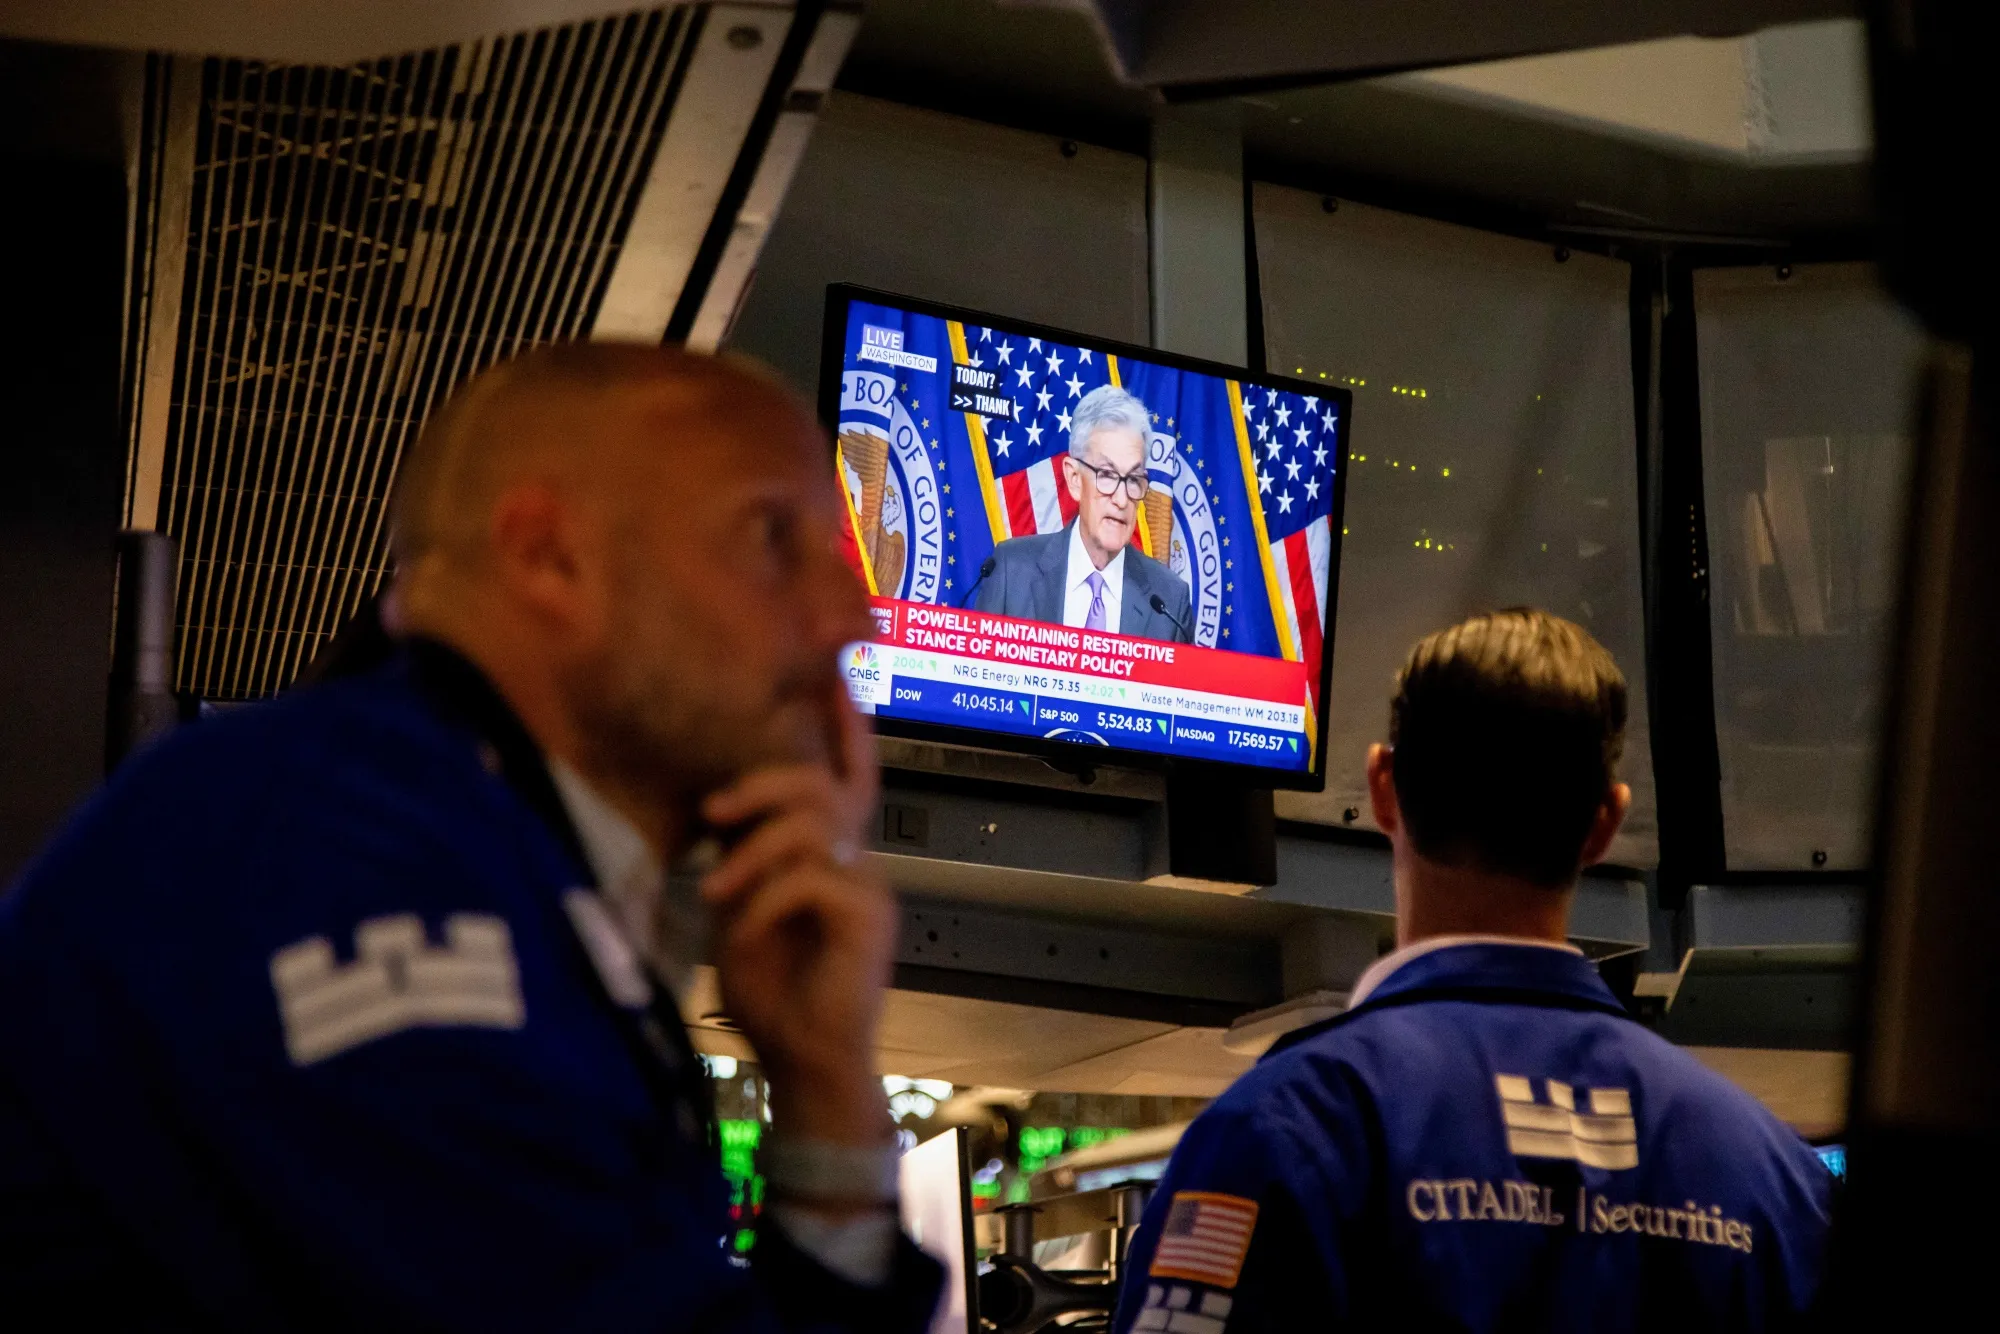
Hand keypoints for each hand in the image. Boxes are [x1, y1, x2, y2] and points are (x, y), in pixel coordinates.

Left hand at [699, 697, 892, 1148]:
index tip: (836, 674)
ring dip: (751, 852)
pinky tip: (743, 928)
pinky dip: (765, 897)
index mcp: (837, 856)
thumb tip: (722, 815)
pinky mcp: (867, 917)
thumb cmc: (775, 996)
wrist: (805, 1066)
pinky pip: (811, 875)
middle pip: (821, 785)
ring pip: (813, 823)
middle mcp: (862, 862)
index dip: (846, 726)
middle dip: (762, 784)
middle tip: (714, 815)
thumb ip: (746, 862)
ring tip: (714, 893)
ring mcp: (869, 888)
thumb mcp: (745, 913)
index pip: (848, 776)